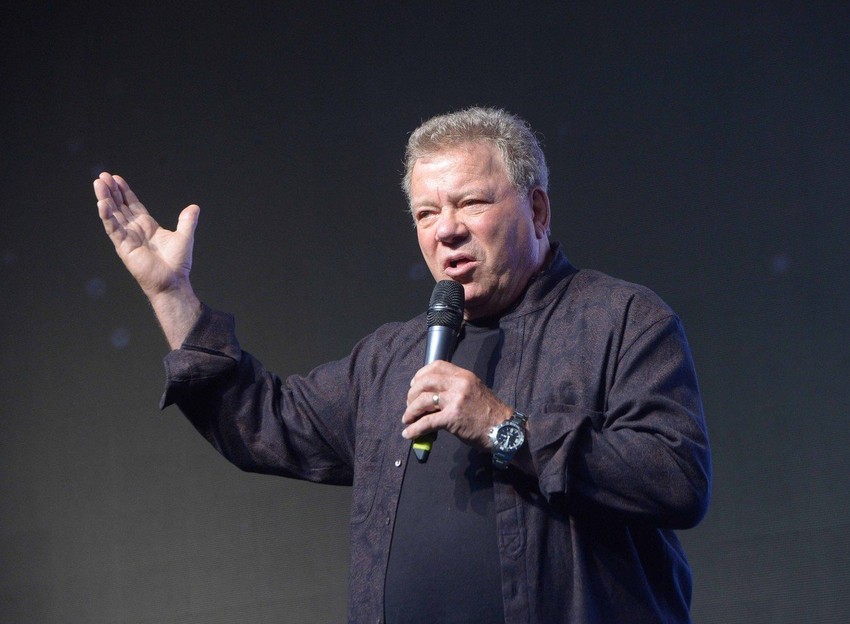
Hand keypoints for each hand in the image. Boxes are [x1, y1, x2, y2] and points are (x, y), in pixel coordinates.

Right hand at [94, 172, 200, 347]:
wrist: (173, 281)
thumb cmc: (177, 263)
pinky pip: (113, 229)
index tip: (115, 178)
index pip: (132, 205)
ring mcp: (127, 238)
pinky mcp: (123, 247)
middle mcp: (135, 230)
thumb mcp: (185, 237)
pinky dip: (107, 216)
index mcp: (147, 226)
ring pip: (113, 214)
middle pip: (119, 206)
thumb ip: (187, 221)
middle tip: (102, 176)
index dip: (124, 192)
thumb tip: (194, 207)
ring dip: (105, 199)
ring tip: (98, 183)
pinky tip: (102, 203)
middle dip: (111, 191)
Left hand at [401, 360, 512, 447]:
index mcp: (464, 375)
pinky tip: (408, 433)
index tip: (414, 385)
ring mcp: (456, 400)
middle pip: (425, 382)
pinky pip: (427, 422)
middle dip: (412, 393)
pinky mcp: (453, 418)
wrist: (505, 430)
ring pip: (423, 400)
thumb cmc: (490, 414)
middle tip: (409, 404)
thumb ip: (456, 388)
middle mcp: (459, 384)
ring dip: (410, 411)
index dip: (420, 374)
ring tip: (407, 419)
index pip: (436, 366)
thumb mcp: (475, 391)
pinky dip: (415, 429)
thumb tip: (433, 396)